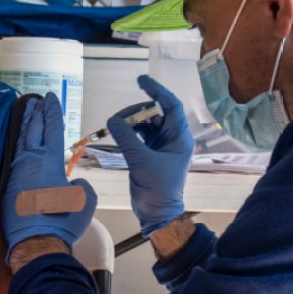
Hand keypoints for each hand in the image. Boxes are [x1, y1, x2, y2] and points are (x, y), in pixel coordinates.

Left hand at [0, 93, 96, 259]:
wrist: (37, 242)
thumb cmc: (63, 220)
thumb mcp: (84, 198)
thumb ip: (80, 183)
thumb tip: (71, 182)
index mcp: (49, 160)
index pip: (51, 128)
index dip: (52, 112)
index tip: (50, 98)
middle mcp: (29, 161)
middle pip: (32, 130)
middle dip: (35, 114)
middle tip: (35, 101)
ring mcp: (16, 173)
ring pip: (20, 142)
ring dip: (24, 126)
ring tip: (25, 114)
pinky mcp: (8, 186)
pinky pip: (12, 157)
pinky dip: (16, 145)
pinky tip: (16, 143)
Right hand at [107, 75, 193, 234]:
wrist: (157, 213)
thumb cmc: (158, 189)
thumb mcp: (141, 162)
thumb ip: (127, 138)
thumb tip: (113, 120)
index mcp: (179, 137)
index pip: (170, 106)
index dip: (157, 90)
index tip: (141, 80)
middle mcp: (172, 138)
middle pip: (155, 113)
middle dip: (137, 110)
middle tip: (119, 117)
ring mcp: (161, 146)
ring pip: (145, 123)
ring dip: (131, 121)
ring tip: (115, 126)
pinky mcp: (150, 154)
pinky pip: (139, 135)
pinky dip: (128, 132)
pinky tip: (118, 133)